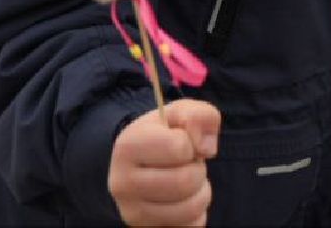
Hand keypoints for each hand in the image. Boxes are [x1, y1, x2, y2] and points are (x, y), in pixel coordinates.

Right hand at [109, 100, 220, 226]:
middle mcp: (123, 183)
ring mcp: (132, 212)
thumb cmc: (163, 136)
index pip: (179, 147)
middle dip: (198, 170)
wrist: (139, 166)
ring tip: (186, 182)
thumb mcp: (179, 114)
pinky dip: (196, 214)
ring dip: (200, 193)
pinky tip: (182, 201)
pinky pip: (190, 227)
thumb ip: (198, 115)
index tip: (181, 143)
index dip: (190, 143)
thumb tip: (207, 148)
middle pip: (185, 181)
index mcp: (128, 146)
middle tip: (187, 165)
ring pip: (190, 209)